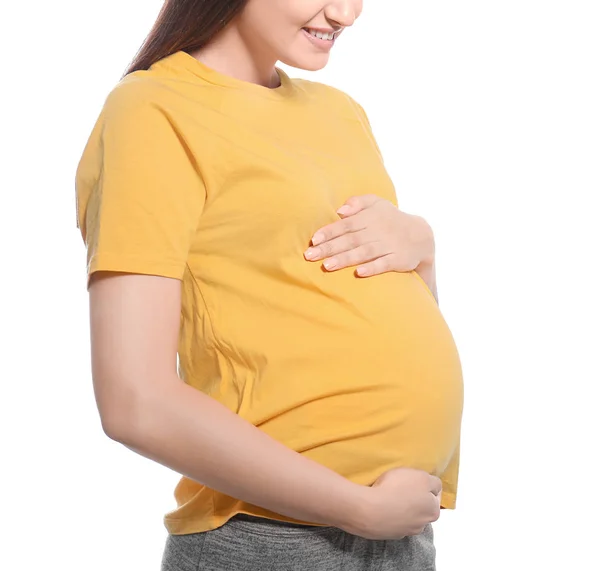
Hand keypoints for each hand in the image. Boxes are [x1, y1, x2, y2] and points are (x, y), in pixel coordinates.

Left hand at [304, 195, 433, 276]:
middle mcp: (377, 231)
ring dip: (345, 259)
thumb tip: (340, 210)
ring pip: (363, 252)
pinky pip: (384, 264)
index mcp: (369, 218)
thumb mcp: (377, 204)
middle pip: (350, 240)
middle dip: (329, 248)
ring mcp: (388, 246)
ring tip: (327, 265)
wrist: (421, 236)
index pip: (345, 225)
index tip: (313, 240)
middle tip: (309, 256)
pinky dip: (372, 268)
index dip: (329, 232)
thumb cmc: (390, 219)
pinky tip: (359, 273)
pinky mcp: (398, 260)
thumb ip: (358, 202)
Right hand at [343, 467, 441, 539]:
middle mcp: (423, 525)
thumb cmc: (397, 488)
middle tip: (402, 487)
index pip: (435, 495)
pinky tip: (382, 506)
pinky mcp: (389, 534)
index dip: (425, 485)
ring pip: (408, 516)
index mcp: (433, 511)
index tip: (414, 480)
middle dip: (416, 499)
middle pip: (422, 508)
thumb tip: (434, 487)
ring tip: (390, 497)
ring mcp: (405, 531)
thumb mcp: (421, 476)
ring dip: (403, 509)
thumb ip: (433, 481)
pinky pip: (394, 522)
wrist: (370, 509)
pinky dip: (391, 515)